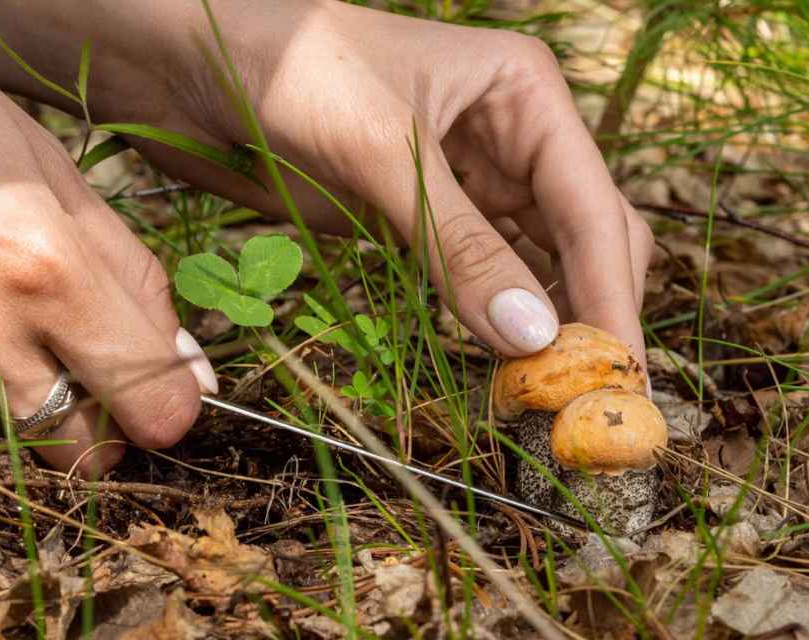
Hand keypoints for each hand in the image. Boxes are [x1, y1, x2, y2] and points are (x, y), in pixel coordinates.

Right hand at [0, 2, 215, 475]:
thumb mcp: (36, 155)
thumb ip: (125, 268)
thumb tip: (187, 364)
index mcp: (43, 263)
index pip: (155, 406)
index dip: (166, 406)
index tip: (156, 394)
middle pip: (81, 453)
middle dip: (91, 421)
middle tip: (67, 365)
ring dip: (3, 407)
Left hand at [117, 3, 652, 361]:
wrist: (189, 67)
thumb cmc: (285, 69)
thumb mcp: (383, 151)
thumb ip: (459, 244)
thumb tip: (534, 337)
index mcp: (523, 93)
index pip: (593, 206)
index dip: (610, 294)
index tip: (619, 373)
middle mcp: (508, 137)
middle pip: (583, 239)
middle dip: (590, 312)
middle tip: (588, 402)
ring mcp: (464, 183)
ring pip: (534, 266)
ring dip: (543, 327)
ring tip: (549, 400)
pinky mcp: (417, 220)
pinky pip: (475, 279)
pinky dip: (490, 322)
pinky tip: (497, 367)